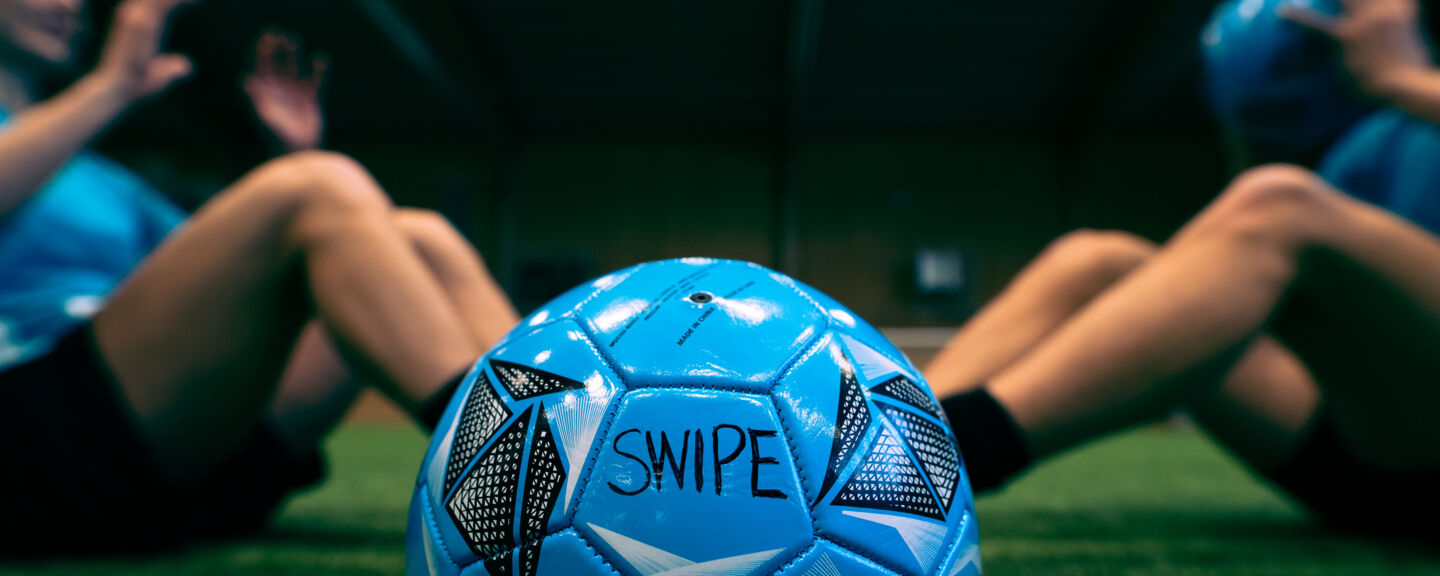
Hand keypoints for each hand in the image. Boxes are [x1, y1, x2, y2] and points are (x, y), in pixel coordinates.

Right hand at [95, 0, 193, 101]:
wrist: (116, 89)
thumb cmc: (134, 83)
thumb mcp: (158, 73)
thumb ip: (171, 67)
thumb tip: (186, 66)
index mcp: (137, 23)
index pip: (156, 2)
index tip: (195, 1)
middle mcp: (132, 15)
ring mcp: (134, 17)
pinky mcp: (141, 23)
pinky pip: (162, 3)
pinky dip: (177, 0)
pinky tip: (195, 1)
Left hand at [245, 30, 326, 152]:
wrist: (297, 151)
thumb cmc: (277, 135)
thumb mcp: (264, 116)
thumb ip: (255, 97)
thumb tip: (246, 79)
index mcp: (264, 91)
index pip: (260, 66)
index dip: (261, 51)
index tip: (266, 37)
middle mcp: (278, 89)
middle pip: (275, 63)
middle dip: (276, 48)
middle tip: (279, 34)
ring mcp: (293, 93)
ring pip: (293, 68)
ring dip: (292, 54)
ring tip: (293, 40)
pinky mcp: (309, 99)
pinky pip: (314, 80)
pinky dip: (318, 70)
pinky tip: (320, 59)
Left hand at [1282, 0, 1432, 98]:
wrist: (1408, 85)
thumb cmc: (1410, 71)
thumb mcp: (1409, 41)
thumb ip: (1394, 27)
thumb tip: (1384, 29)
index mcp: (1400, 9)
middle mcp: (1383, 10)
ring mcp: (1365, 21)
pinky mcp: (1348, 36)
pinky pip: (1317, 24)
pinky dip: (1298, 18)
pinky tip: (1282, 12)